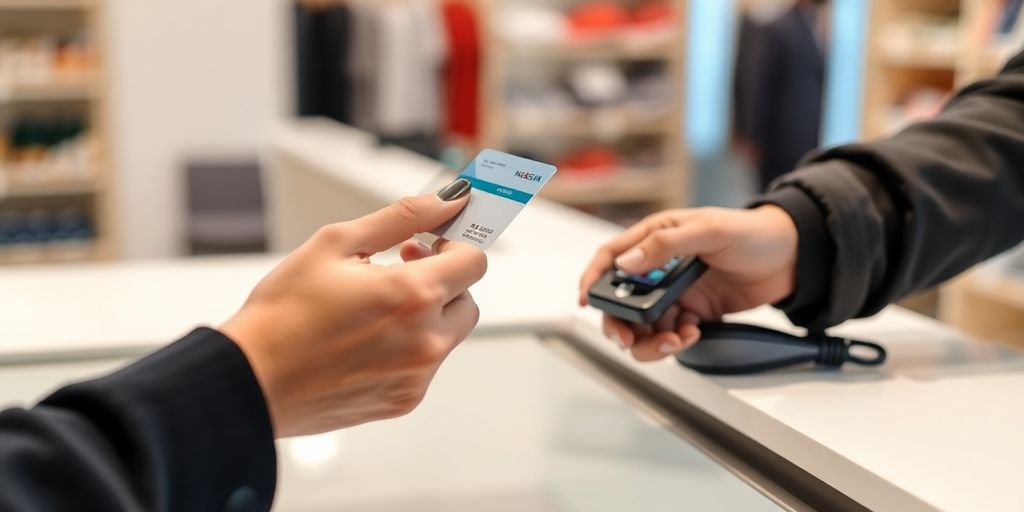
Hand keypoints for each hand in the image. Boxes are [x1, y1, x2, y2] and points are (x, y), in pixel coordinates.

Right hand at [221, 182, 486, 436]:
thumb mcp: (336, 244)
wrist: (250, 380)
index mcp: (413, 295)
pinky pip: (425, 365)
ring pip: (447, 334)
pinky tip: (366, 340)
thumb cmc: (283, 312)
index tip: (434, 241)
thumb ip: (401, 218)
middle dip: (442, 281)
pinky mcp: (403, 400)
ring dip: (426, 315)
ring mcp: (417, 376)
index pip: (474, 261)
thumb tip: (447, 200)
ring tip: (376, 307)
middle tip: (402, 267)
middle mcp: (425, 340)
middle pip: (467, 300)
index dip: (455, 244)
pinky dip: (408, 348)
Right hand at [579, 205, 797, 360]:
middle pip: (621, 301)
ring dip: (652, 340)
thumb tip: (627, 263)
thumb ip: (666, 245)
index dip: (593, 278)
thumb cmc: (753, 232)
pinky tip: (693, 334)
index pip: (612, 258)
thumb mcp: (709, 230)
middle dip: (621, 324)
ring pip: (645, 325)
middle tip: (630, 339)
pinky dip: (675, 341)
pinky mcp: (694, 312)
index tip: (586, 301)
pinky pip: (671, 334)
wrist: (794, 257)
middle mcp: (660, 267)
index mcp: (655, 237)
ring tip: (675, 339)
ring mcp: (676, 293)